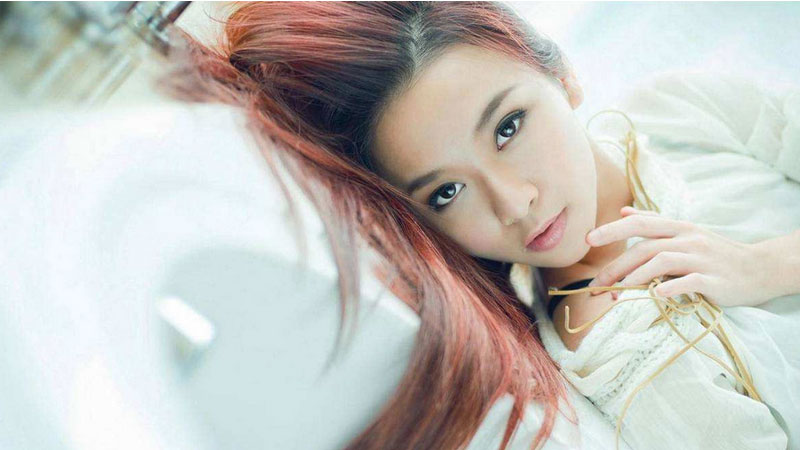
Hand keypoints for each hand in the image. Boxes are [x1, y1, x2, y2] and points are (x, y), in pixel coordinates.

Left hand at [584, 206, 776, 306]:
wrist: (759, 268)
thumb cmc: (715, 252)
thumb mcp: (686, 232)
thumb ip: (655, 222)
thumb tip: (624, 211)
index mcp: (678, 228)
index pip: (639, 225)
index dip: (612, 230)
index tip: (587, 239)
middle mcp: (688, 239)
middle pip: (645, 247)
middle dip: (617, 264)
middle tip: (597, 283)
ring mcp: (701, 259)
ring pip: (662, 261)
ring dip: (636, 277)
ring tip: (617, 292)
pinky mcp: (713, 280)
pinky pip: (688, 281)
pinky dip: (669, 287)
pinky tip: (654, 295)